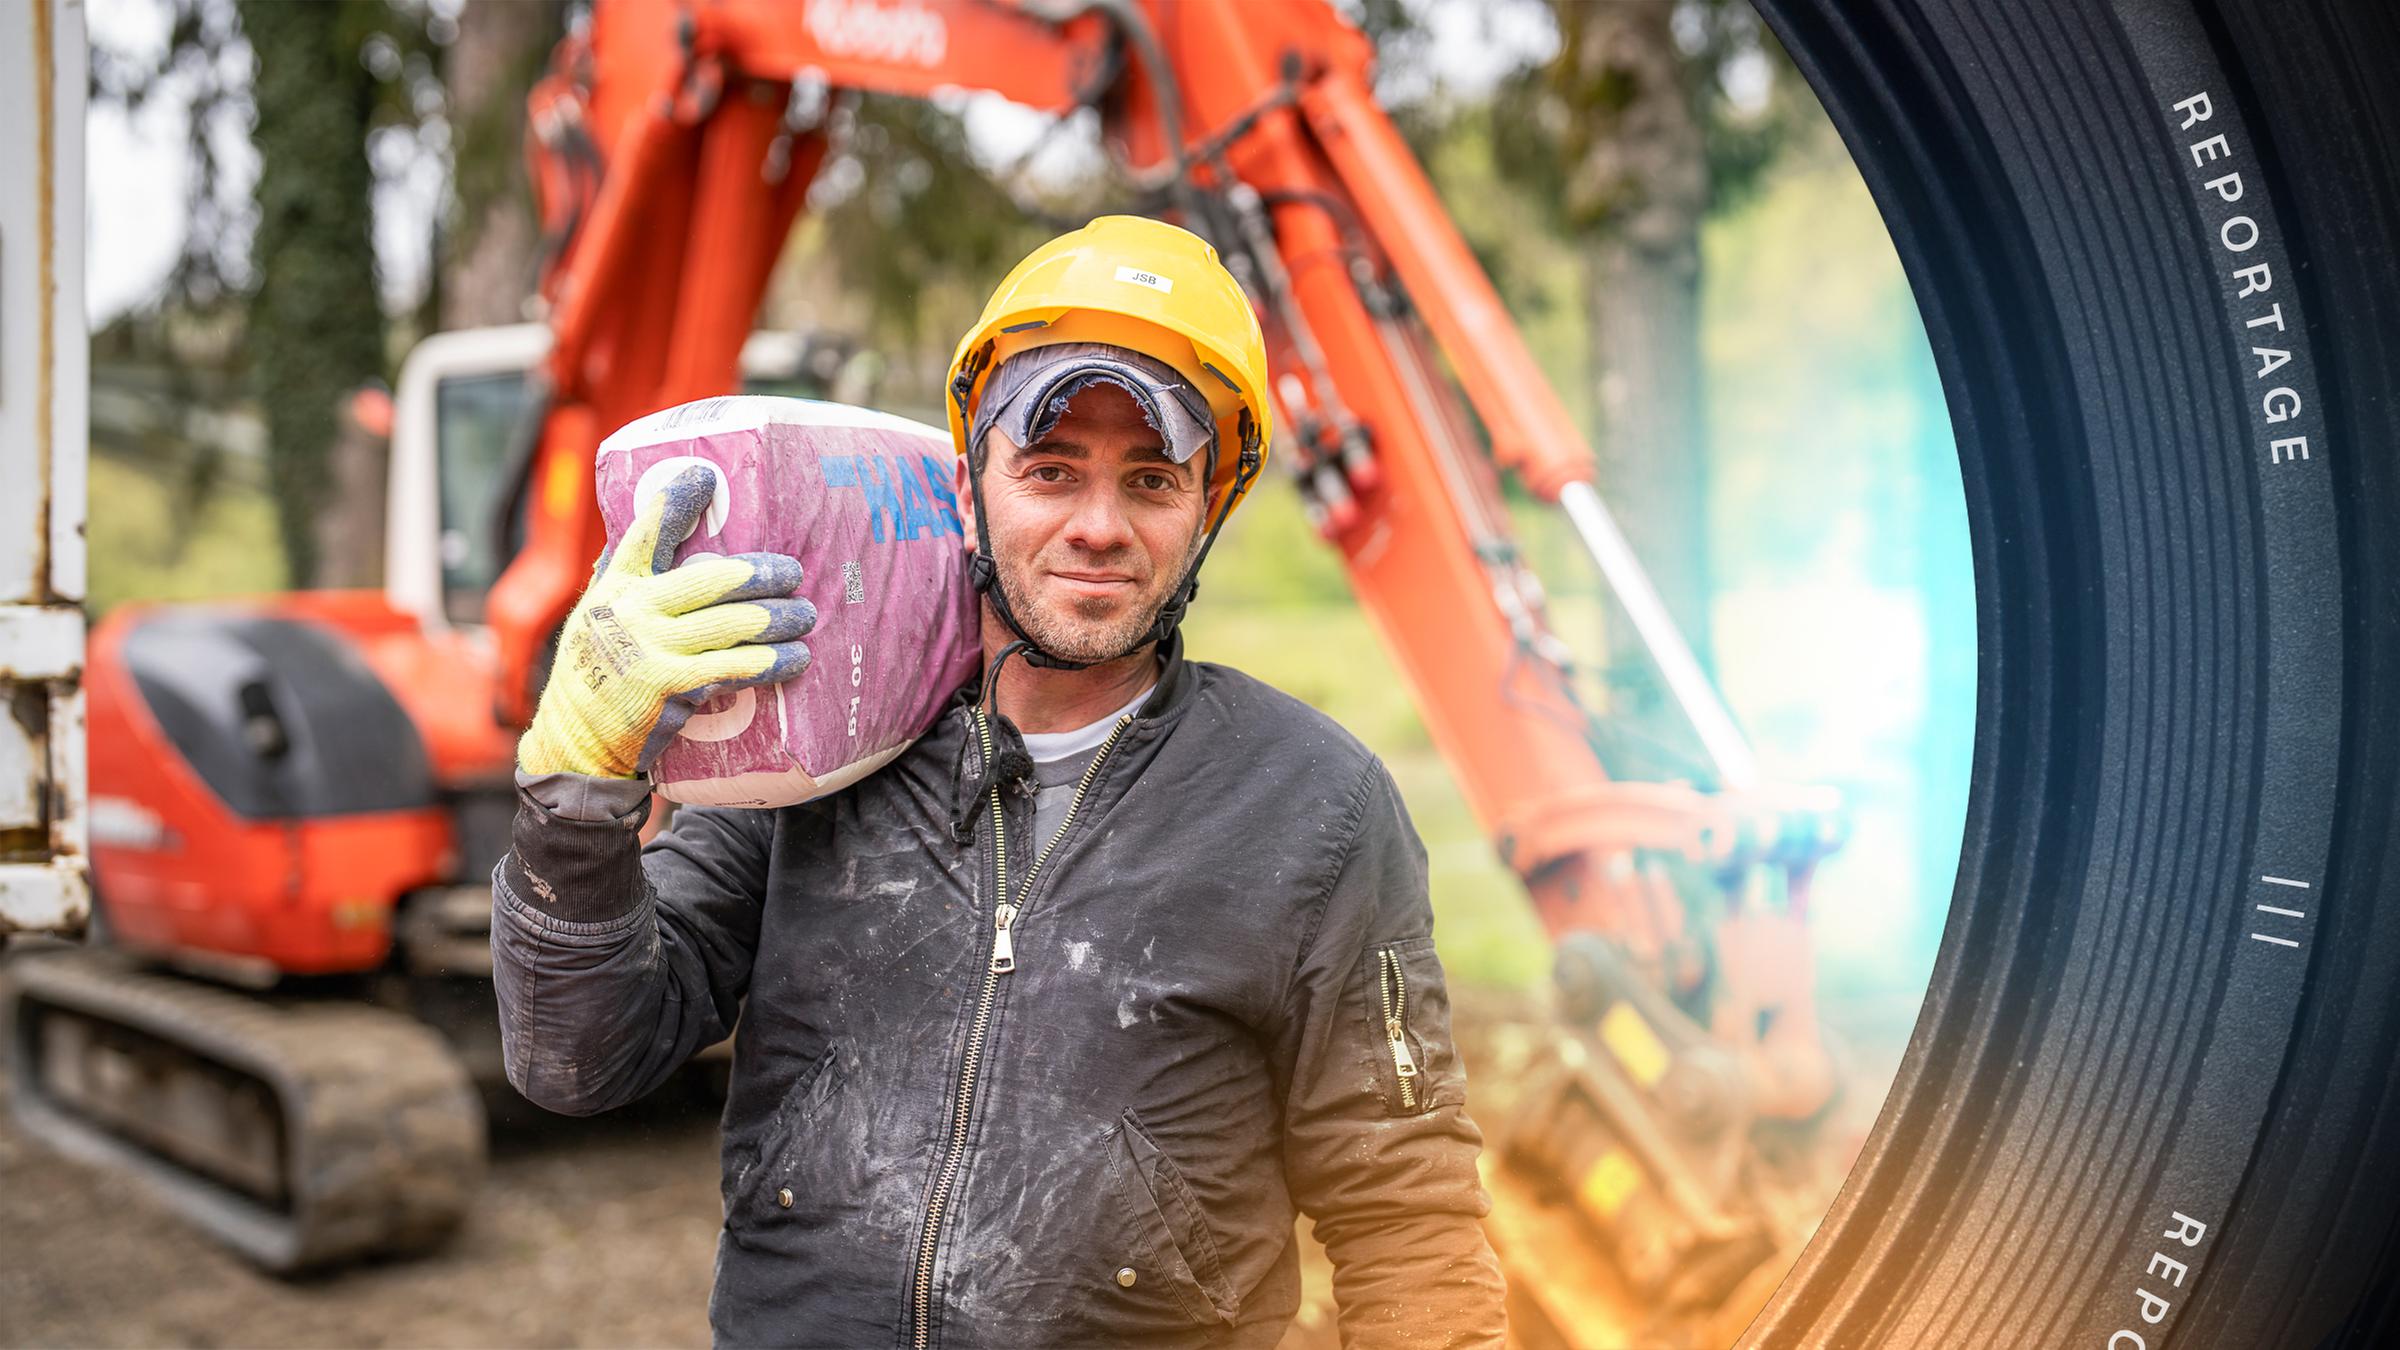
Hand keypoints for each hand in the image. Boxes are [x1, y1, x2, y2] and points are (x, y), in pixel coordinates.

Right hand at [518, 463, 816, 778]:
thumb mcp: (599, 618)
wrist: (575, 738)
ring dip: (778, 619)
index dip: (675, 501)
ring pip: (732, 623)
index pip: (646, 533)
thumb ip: (630, 584)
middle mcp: (632, 609)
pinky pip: (734, 666)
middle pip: (711, 578)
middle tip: (793, 574)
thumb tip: (667, 540)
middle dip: (761, 575)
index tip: (704, 476)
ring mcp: (651, 647)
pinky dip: (771, 662)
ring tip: (805, 616)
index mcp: (617, 586)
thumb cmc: (597, 674)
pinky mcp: (670, 685)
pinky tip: (796, 659)